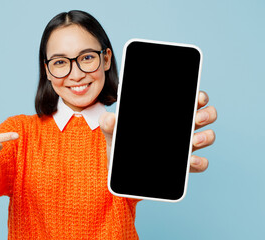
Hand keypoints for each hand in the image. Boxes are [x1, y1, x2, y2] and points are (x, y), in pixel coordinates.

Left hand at [99, 91, 216, 171]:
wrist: (121, 175)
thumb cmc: (121, 149)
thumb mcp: (114, 135)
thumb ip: (110, 125)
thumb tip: (110, 118)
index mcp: (168, 117)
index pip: (188, 101)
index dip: (198, 97)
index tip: (198, 97)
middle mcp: (180, 129)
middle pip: (205, 116)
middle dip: (207, 114)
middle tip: (197, 118)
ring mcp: (184, 148)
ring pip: (207, 137)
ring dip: (206, 136)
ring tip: (193, 140)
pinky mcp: (183, 167)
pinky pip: (200, 163)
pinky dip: (200, 162)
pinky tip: (190, 160)